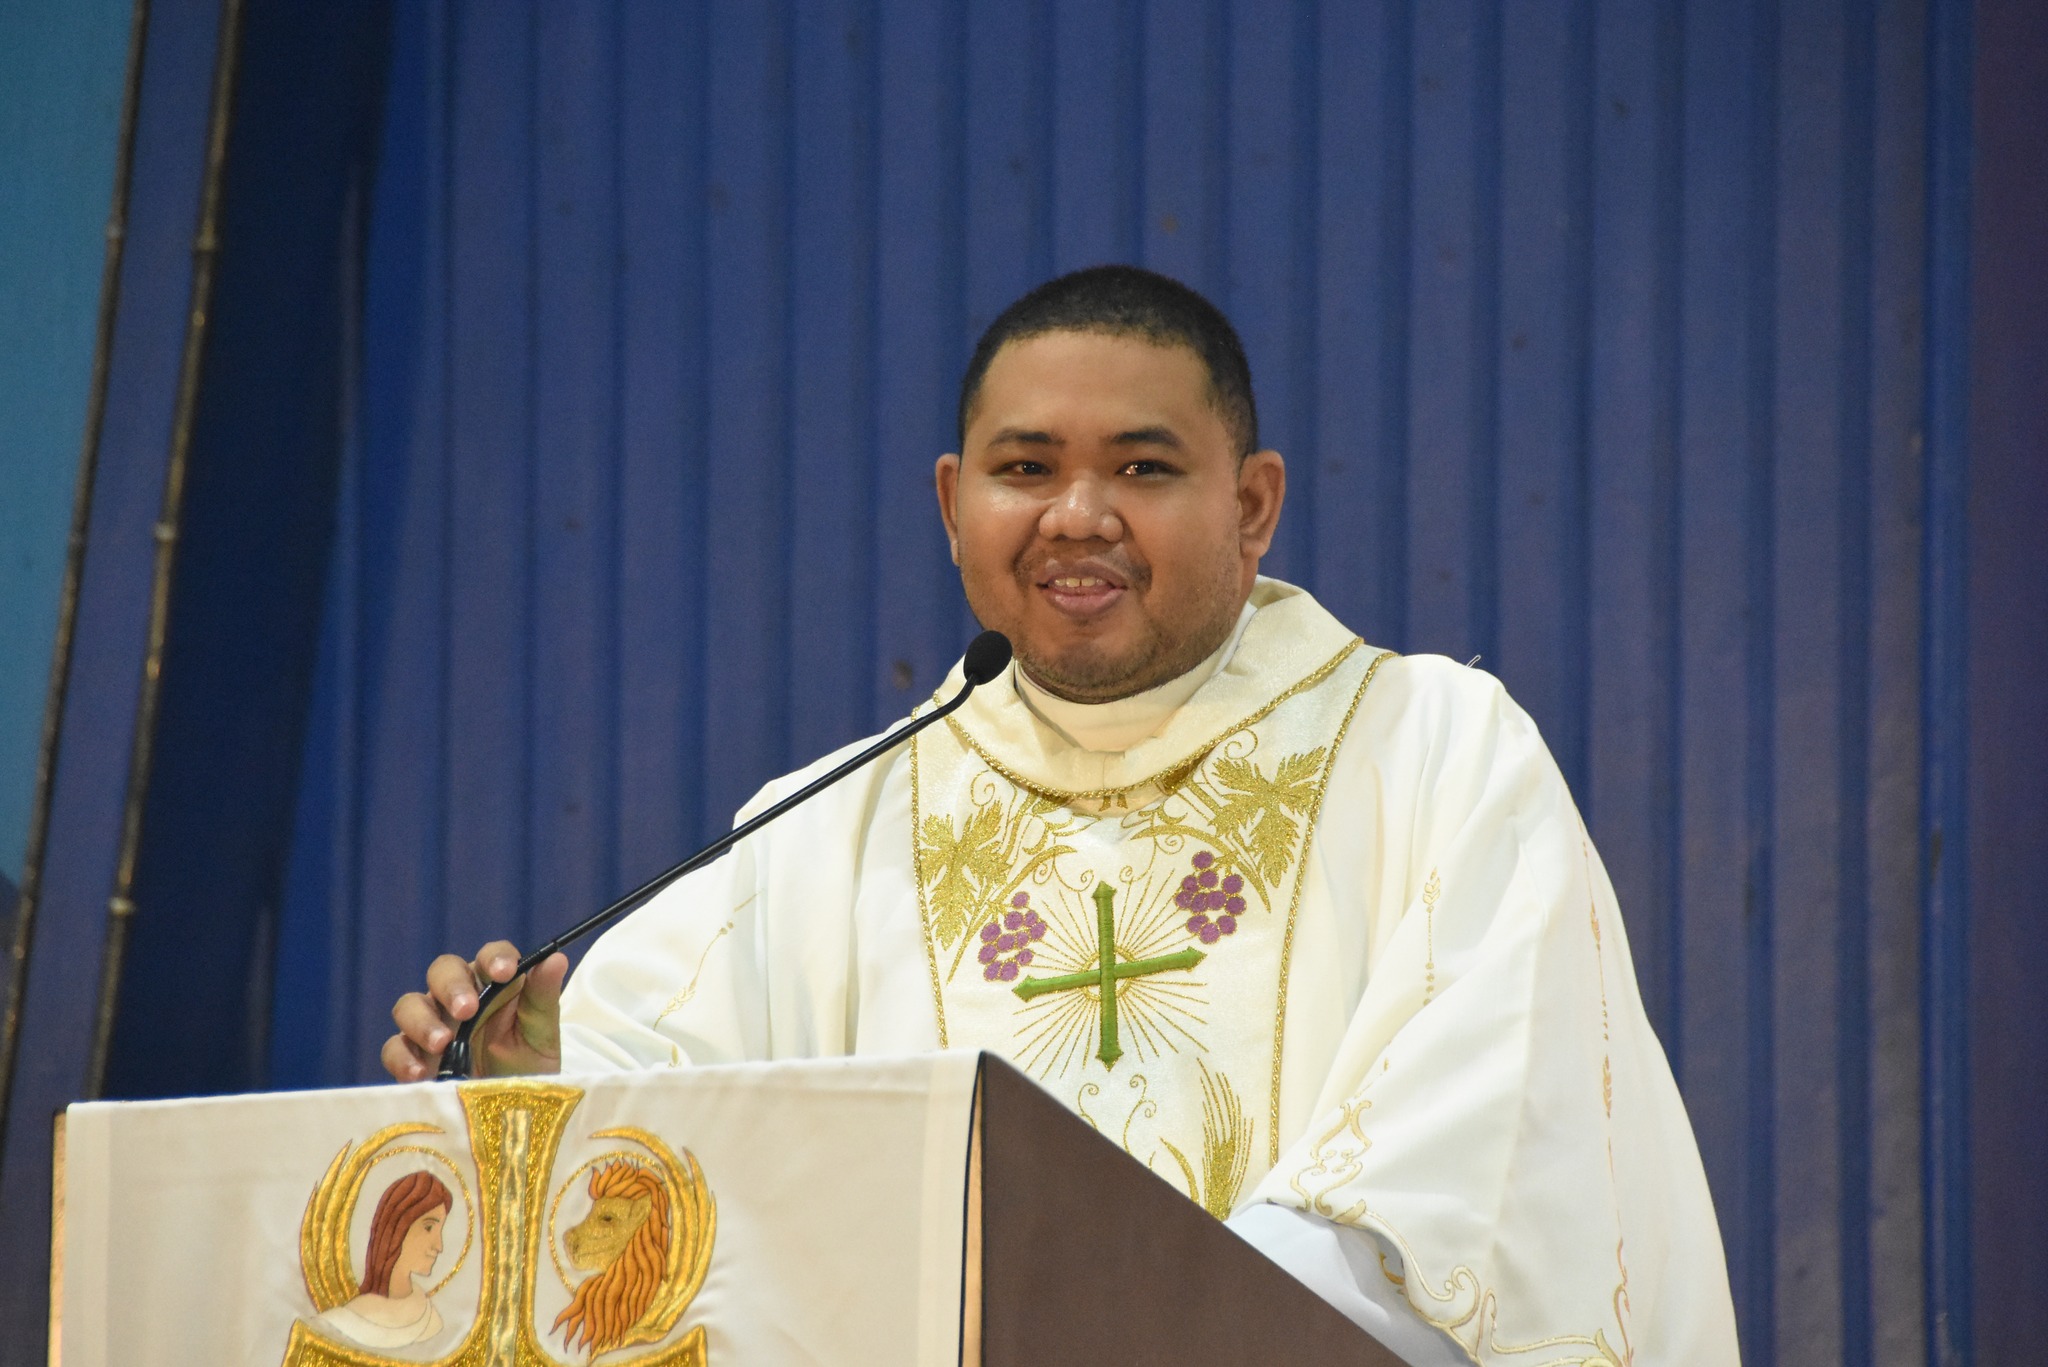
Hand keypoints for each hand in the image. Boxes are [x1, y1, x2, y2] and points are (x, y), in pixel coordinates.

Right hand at [382, 941, 567, 1080]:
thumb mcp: (542, 1037)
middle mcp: (459, 998)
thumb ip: (543, 998)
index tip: (504, 972)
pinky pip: (394, 1048)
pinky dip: (402, 1058)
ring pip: (410, 1005)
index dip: (495, 957)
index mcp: (495, 985)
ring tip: (443, 1044)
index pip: (490, 956)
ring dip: (423, 1021)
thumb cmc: (529, 1068)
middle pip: (443, 971)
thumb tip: (556, 958)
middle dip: (452, 986)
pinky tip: (420, 1073)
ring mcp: (432, 1025)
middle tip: (467, 1009)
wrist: (511, 1118)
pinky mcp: (413, 1057)